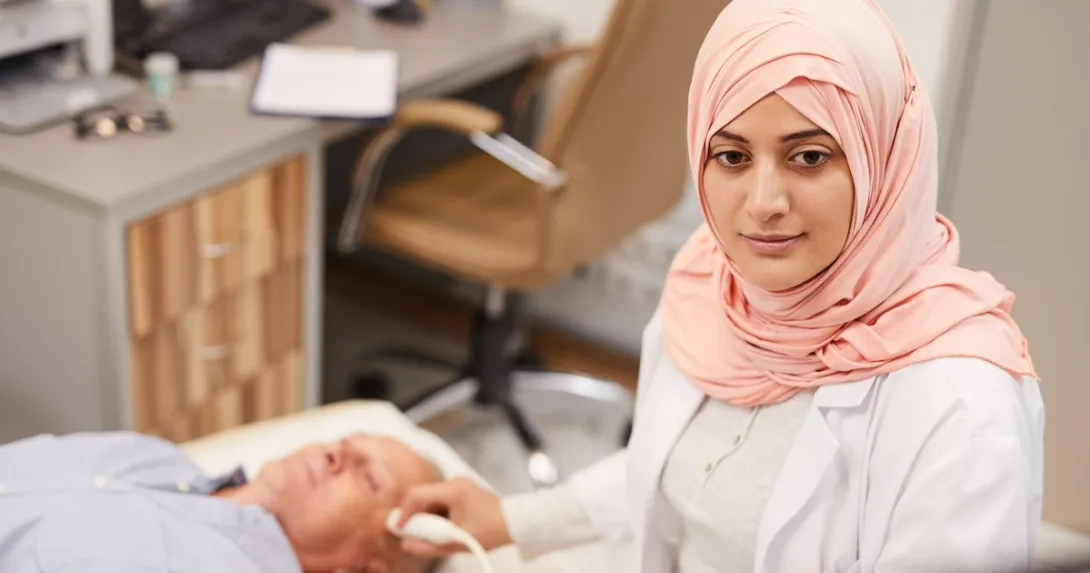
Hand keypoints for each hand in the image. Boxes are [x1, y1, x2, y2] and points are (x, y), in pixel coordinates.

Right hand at [395, 476, 512, 558]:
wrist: (515, 523)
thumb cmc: (491, 531)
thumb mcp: (458, 543)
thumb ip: (429, 546)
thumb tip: (406, 544)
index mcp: (453, 490)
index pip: (416, 494)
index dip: (403, 512)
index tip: (398, 528)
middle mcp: (454, 483)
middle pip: (422, 496)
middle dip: (414, 516)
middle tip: (411, 535)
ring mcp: (458, 485)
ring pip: (430, 499)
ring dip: (425, 516)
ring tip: (429, 536)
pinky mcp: (461, 491)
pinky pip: (439, 501)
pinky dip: (435, 515)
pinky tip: (440, 529)